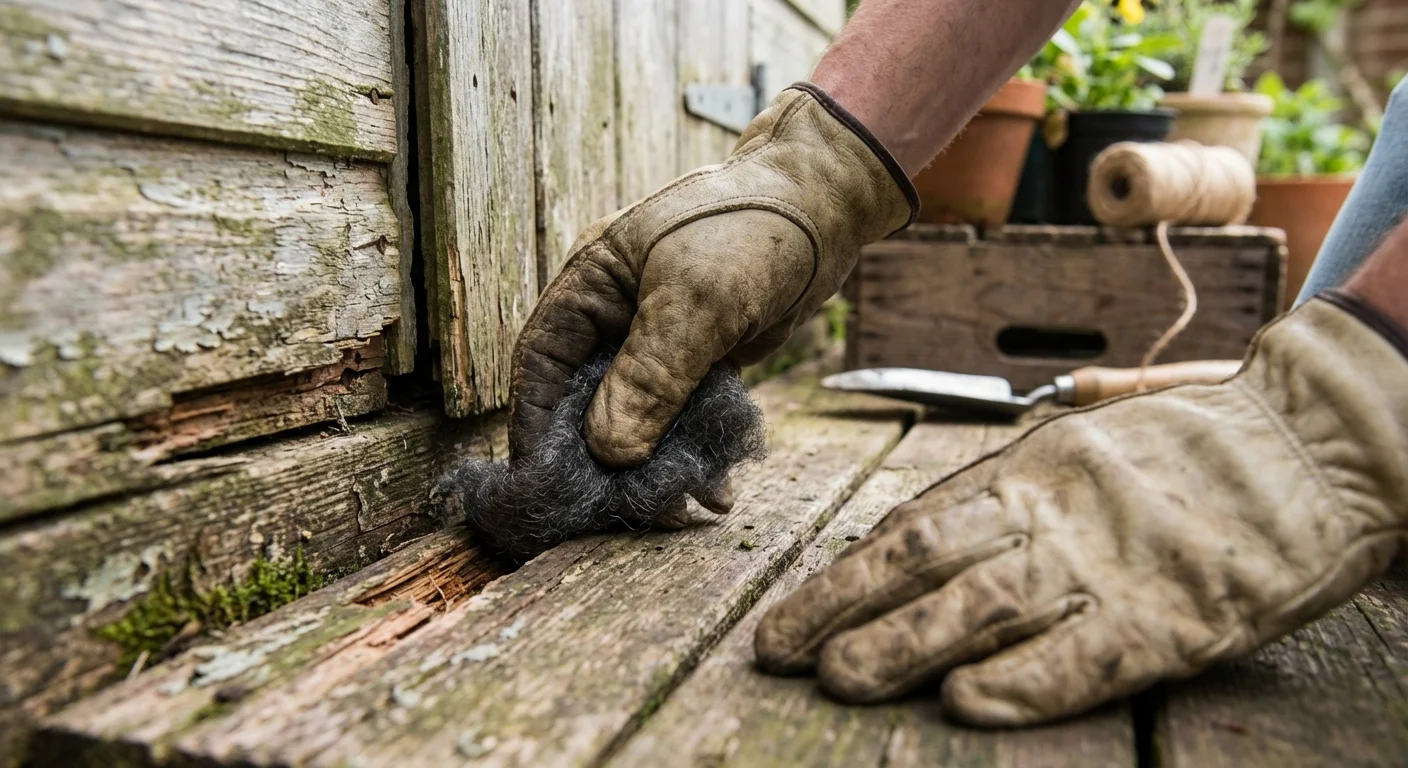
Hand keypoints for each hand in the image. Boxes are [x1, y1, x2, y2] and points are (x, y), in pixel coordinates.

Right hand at [509, 83, 915, 468]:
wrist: (824, 205)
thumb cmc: (749, 229)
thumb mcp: (696, 301)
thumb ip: (650, 376)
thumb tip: (609, 452)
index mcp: (592, 284)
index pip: (542, 360)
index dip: (535, 420)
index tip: (541, 478)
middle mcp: (617, 317)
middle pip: (587, 398)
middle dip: (599, 456)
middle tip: (615, 508)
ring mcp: (660, 342)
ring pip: (639, 416)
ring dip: (654, 463)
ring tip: (676, 506)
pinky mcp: (702, 362)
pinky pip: (685, 416)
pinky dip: (695, 450)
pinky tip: (714, 487)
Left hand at [755, 293, 1407, 725]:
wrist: (1310, 445)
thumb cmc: (1183, 455)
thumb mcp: (1077, 450)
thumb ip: (1001, 491)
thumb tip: (915, 531)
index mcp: (1026, 475)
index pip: (911, 529)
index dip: (839, 578)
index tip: (783, 622)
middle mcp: (1052, 514)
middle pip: (929, 563)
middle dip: (845, 609)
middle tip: (778, 652)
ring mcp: (1110, 563)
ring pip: (989, 604)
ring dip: (907, 643)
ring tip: (840, 675)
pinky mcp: (1174, 614)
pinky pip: (1090, 652)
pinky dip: (1028, 679)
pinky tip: (969, 702)